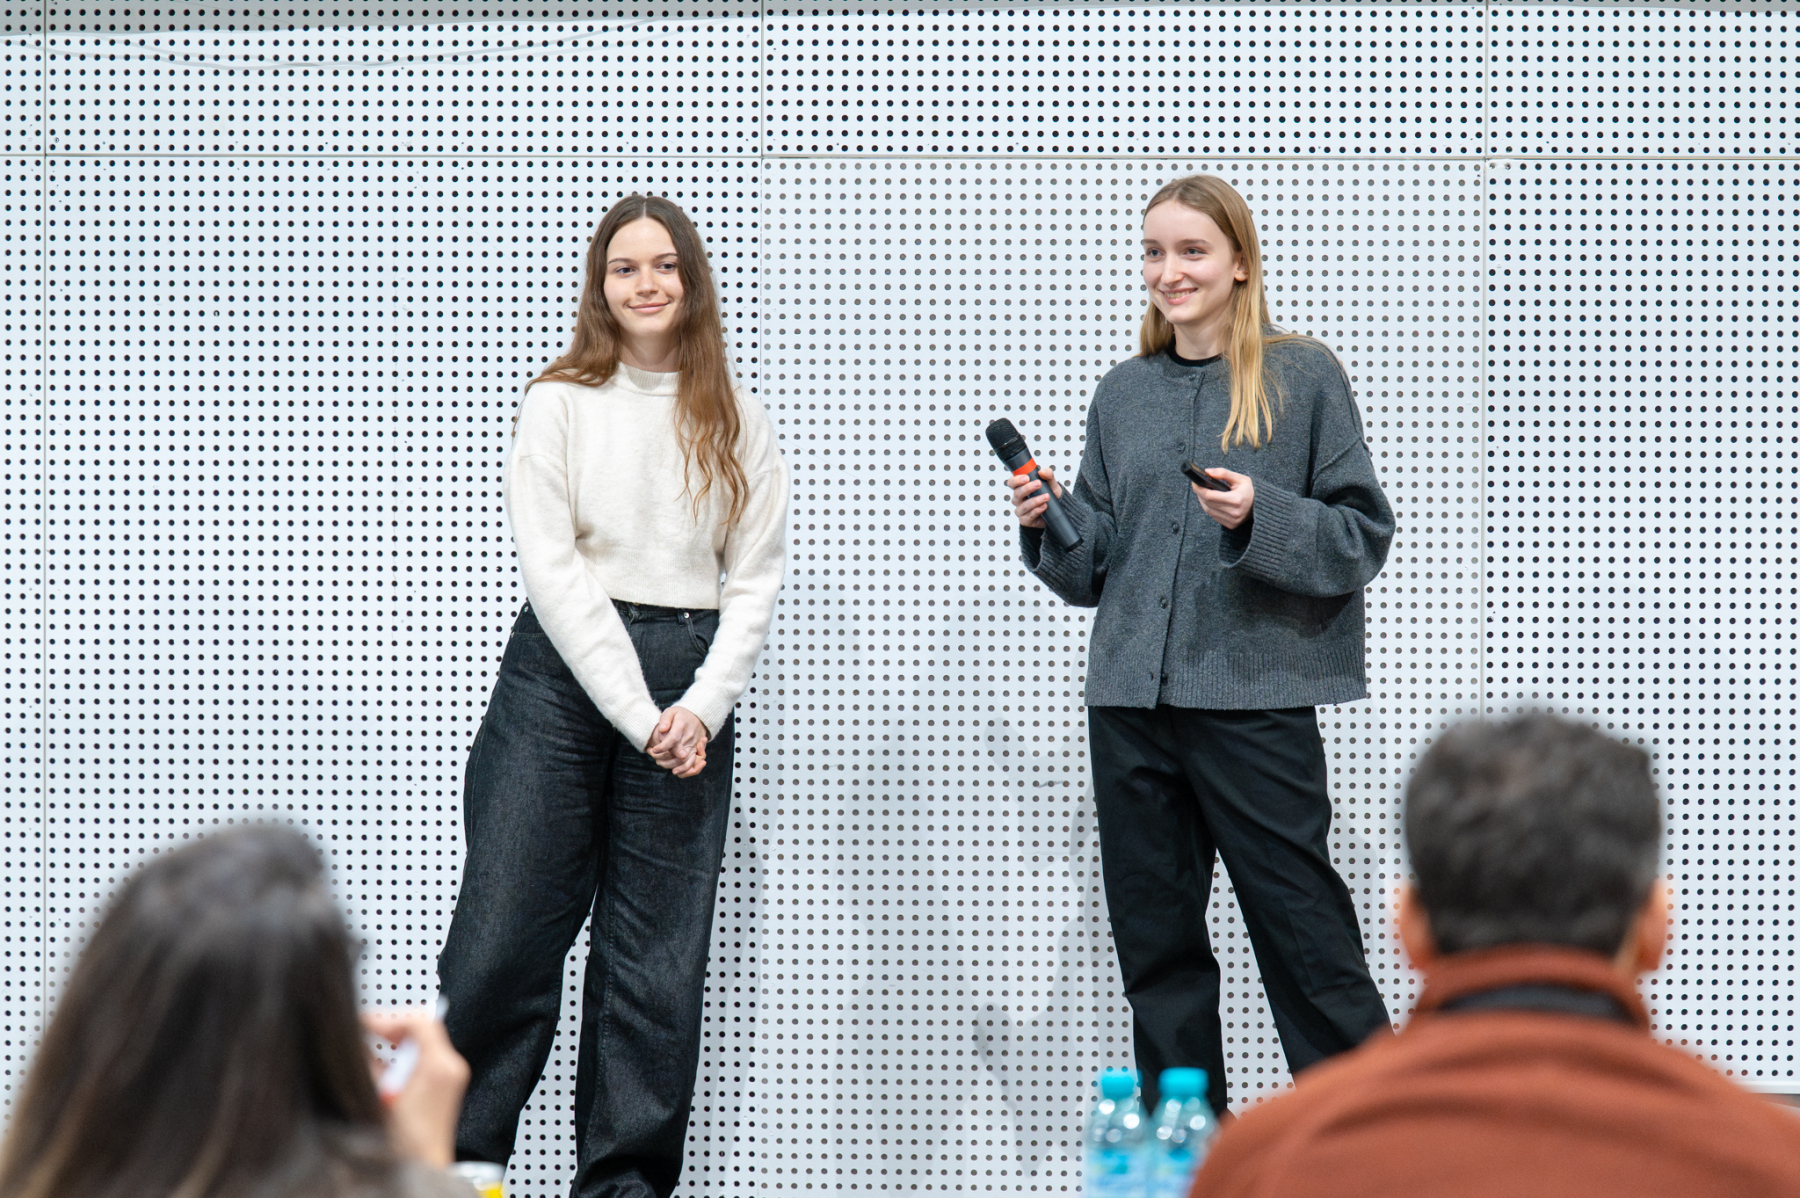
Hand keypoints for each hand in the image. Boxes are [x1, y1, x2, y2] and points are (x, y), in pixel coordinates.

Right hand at [362, 1007, 468, 1168]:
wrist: (422, 1167)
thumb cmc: (406, 1143)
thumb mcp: (379, 1097)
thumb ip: (369, 1064)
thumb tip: (357, 1042)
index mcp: (440, 1066)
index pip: (419, 1021)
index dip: (388, 1018)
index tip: (365, 1022)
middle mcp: (450, 1068)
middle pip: (422, 1028)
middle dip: (391, 1027)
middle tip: (366, 1030)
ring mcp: (450, 1078)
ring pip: (423, 1042)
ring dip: (395, 1042)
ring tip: (370, 1047)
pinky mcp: (444, 1087)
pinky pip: (424, 1058)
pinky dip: (403, 1056)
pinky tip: (382, 1067)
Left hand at [646, 705, 709, 777]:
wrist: (697, 718)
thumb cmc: (680, 715)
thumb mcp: (671, 711)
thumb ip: (665, 719)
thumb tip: (662, 730)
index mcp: (683, 725)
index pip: (673, 738)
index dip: (663, 746)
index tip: (654, 749)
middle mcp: (690, 737)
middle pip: (679, 753)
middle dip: (665, 758)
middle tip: (653, 755)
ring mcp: (694, 745)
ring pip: (685, 761)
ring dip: (672, 765)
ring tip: (659, 763)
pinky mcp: (696, 752)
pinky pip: (692, 764)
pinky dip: (683, 770)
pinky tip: (673, 770)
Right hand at [1006, 465, 1062, 528]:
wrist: (1058, 509)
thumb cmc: (1049, 494)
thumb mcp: (1051, 483)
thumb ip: (1048, 474)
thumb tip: (1042, 472)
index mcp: (1020, 488)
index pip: (1012, 483)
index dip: (1016, 480)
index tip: (1027, 478)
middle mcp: (1018, 499)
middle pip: (1017, 493)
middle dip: (1028, 488)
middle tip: (1039, 484)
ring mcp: (1021, 510)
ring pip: (1023, 506)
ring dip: (1035, 501)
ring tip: (1046, 497)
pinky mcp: (1025, 520)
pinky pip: (1028, 517)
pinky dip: (1036, 511)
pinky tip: (1043, 507)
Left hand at [1192, 468, 1253, 529]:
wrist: (1261, 505)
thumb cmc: (1250, 490)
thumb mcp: (1239, 478)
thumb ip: (1223, 473)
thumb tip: (1207, 471)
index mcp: (1236, 500)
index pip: (1210, 496)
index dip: (1199, 488)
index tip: (1194, 481)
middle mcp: (1233, 513)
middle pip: (1207, 503)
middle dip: (1199, 493)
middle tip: (1197, 484)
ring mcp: (1232, 521)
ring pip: (1208, 510)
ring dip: (1202, 500)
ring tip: (1203, 491)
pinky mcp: (1230, 525)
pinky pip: (1213, 516)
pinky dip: (1209, 507)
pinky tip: (1210, 500)